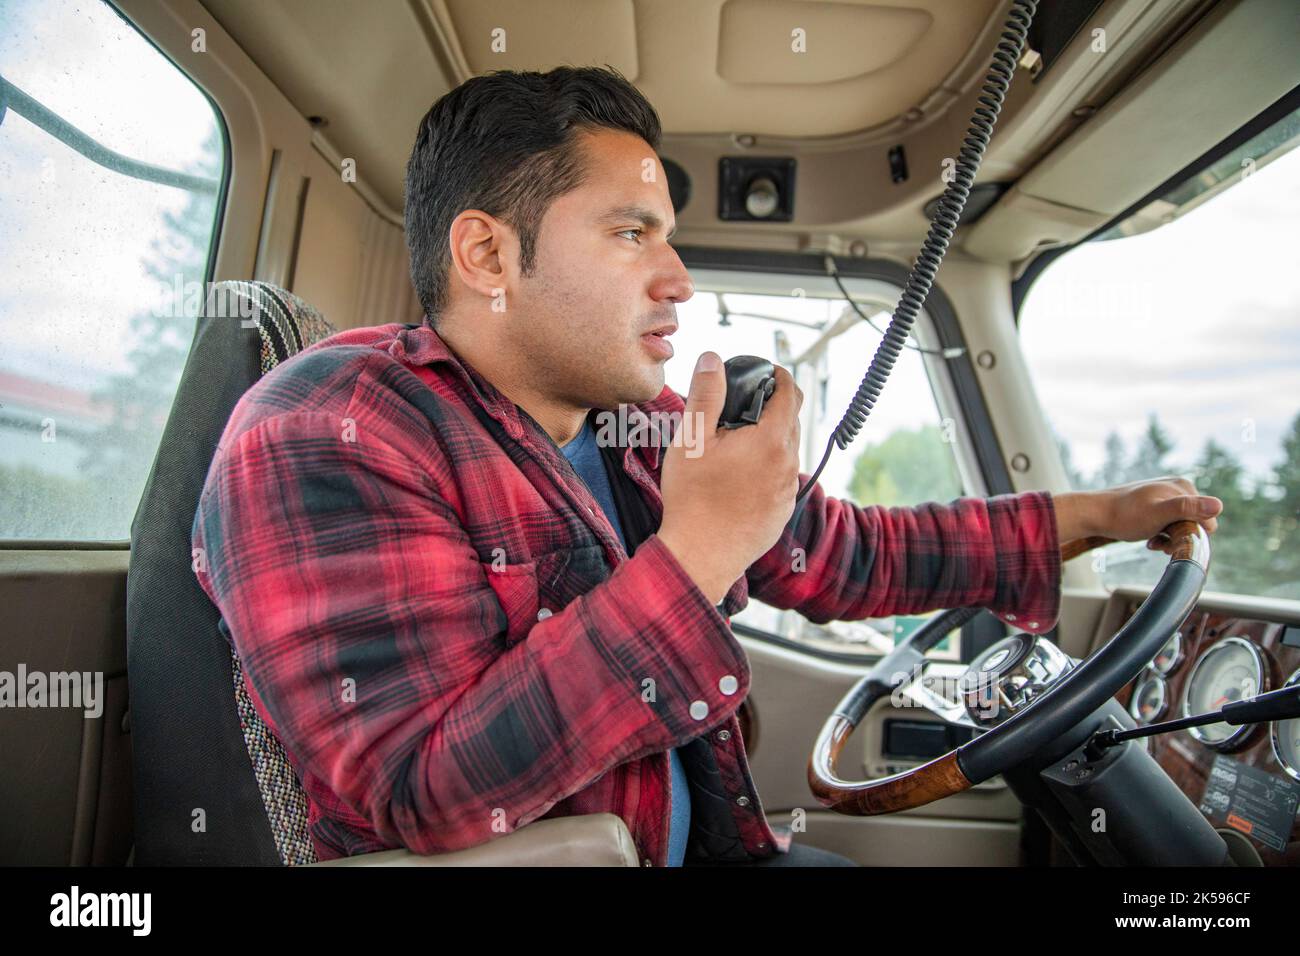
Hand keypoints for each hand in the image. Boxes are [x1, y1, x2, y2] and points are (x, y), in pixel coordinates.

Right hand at [657, 352, 802, 604]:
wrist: (700, 556)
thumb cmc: (692, 498)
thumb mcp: (692, 439)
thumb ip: (706, 394)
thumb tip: (712, 359)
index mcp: (771, 440)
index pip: (790, 392)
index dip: (779, 375)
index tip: (766, 370)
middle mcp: (788, 464)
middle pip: (792, 420)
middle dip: (775, 404)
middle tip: (747, 401)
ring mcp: (788, 491)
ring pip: (788, 451)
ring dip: (772, 437)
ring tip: (741, 438)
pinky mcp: (782, 512)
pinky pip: (783, 479)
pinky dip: (769, 467)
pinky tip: (743, 474)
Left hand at [1053, 476, 1222, 549]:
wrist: (1094, 515)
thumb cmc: (1124, 516)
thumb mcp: (1159, 515)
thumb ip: (1187, 509)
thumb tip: (1218, 506)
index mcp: (1184, 487)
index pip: (1207, 520)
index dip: (1191, 536)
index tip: (1169, 541)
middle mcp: (1178, 488)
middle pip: (1195, 523)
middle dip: (1179, 538)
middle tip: (1157, 543)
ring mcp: (1167, 496)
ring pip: (1182, 526)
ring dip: (1170, 538)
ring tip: (1152, 541)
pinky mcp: (1156, 506)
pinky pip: (1170, 525)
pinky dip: (1162, 534)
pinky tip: (1149, 539)